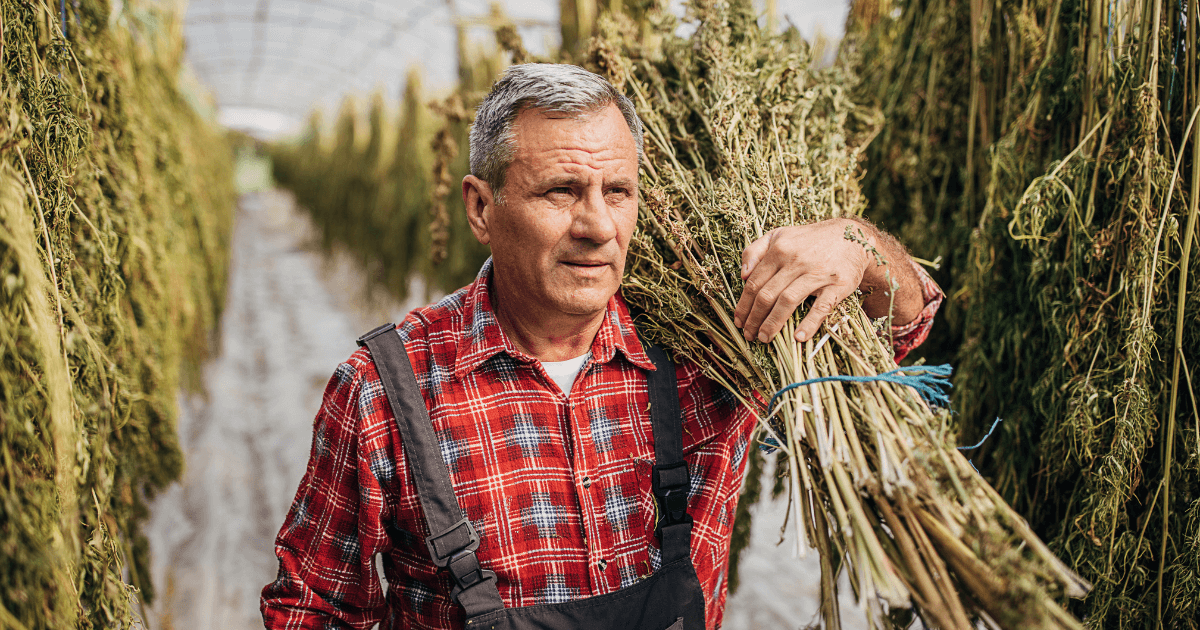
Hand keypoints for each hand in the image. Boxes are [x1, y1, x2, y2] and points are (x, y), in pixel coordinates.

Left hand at [733, 220, 869, 343]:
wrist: (851, 236)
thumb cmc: (809, 240)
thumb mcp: (779, 235)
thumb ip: (755, 250)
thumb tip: (743, 275)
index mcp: (779, 250)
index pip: (755, 283)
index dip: (743, 305)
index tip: (738, 321)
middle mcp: (796, 261)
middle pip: (767, 294)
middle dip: (754, 318)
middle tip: (748, 334)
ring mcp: (817, 273)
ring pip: (788, 301)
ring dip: (773, 323)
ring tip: (764, 338)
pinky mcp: (838, 285)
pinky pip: (821, 307)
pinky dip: (809, 323)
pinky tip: (798, 337)